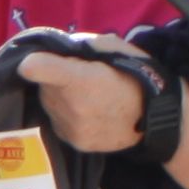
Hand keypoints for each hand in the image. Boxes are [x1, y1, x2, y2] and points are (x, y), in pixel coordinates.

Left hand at [20, 46, 164, 155]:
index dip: (32, 62)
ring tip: (86, 96)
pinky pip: (58, 121)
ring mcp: (72, 128)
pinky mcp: (74, 142)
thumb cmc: (137, 77)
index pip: (38, 69)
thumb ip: (85, 46)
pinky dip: (66, 115)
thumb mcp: (117, 48)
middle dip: (54, 79)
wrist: (157, 119)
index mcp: (81, 79)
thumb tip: (60, 50)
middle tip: (78, 76)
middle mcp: (72, 106)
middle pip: (42, 86)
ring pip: (48, 104)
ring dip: (59, 97)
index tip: (34, 61)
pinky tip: (88, 112)